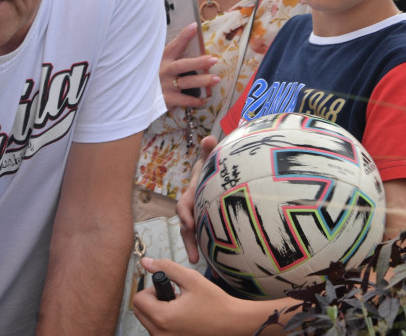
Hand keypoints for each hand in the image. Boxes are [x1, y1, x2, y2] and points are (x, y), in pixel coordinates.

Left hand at [133, 257, 273, 335]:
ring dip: (158, 312)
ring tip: (180, 308)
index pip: (138, 300)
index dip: (151, 290)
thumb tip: (146, 262)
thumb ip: (166, 268)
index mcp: (164, 318)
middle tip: (173, 297)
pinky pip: (158, 332)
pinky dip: (165, 323)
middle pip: (140, 312)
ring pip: (148, 323)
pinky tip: (182, 318)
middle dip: (152, 301)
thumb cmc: (215, 303)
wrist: (233, 324)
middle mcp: (161, 334)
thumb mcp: (191, 279)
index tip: (168, 288)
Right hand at [161, 23, 218, 108]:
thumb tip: (189, 41)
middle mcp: (163, 72)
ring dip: (203, 81)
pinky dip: (196, 100)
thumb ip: (171, 57)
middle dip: (199, 62)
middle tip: (213, 60)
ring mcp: (166, 86)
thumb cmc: (154, 78)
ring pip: (187, 82)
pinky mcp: (167, 99)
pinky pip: (185, 100)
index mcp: (162, 60)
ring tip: (216, 79)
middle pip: (183, 65)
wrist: (139, 97)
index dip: (184, 36)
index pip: (174, 46)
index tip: (194, 27)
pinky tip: (206, 98)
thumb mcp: (159, 64)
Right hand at [177, 136, 216, 261]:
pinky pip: (207, 242)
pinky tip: (221, 268)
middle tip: (194, 257)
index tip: (189, 223)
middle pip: (187, 228)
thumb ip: (209, 150)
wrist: (214, 180)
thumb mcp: (210, 161)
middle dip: (189, 242)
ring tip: (203, 266)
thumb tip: (209, 137)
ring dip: (197, 251)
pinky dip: (211, 254)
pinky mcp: (209, 228)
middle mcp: (193, 210)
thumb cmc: (212, 170)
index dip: (185, 214)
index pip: (183, 206)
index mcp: (191, 195)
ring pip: (195, 238)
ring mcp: (200, 221)